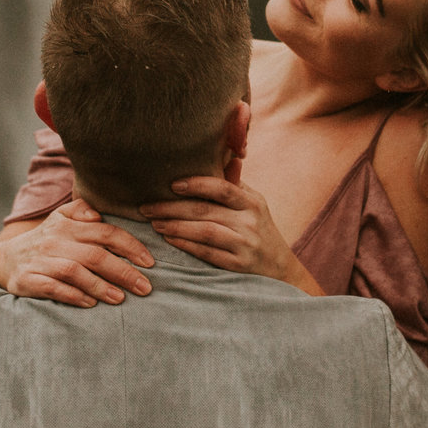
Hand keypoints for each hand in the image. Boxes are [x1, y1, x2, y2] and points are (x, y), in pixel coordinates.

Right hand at [0, 199, 153, 306]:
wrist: (3, 260)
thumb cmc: (44, 242)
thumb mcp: (60, 219)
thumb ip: (81, 211)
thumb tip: (99, 214)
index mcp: (67, 224)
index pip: (105, 232)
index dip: (130, 246)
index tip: (149, 262)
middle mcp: (55, 240)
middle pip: (95, 255)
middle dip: (124, 272)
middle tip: (145, 287)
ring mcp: (41, 261)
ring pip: (75, 272)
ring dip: (101, 286)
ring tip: (121, 299)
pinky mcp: (28, 280)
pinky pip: (53, 288)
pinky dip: (74, 296)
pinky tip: (91, 304)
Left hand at [141, 178, 316, 292]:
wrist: (281, 271)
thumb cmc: (260, 231)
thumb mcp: (254, 206)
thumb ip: (234, 185)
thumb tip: (221, 156)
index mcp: (252, 202)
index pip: (222, 187)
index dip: (196, 184)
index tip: (171, 184)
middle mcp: (250, 221)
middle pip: (205, 210)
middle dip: (171, 207)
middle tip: (146, 207)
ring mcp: (245, 245)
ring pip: (204, 231)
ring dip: (175, 227)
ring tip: (155, 223)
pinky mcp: (239, 266)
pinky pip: (207, 253)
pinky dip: (186, 245)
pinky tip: (170, 241)